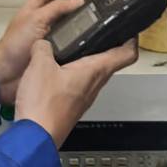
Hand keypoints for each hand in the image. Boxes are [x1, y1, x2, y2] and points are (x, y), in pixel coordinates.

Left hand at [0, 0, 86, 102]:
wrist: (5, 75)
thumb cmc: (14, 45)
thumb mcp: (36, 19)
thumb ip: (57, 8)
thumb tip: (77, 2)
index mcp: (33, 9)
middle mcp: (39, 21)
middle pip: (59, 8)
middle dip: (72, 9)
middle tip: (88, 15)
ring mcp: (45, 38)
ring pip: (64, 28)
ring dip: (75, 29)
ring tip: (90, 32)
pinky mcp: (49, 53)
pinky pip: (66, 46)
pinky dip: (74, 46)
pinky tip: (83, 49)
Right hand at [14, 37, 138, 146]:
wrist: (34, 137)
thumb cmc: (43, 106)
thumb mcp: (39, 65)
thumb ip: (43, 48)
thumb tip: (43, 44)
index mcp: (95, 71)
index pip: (127, 54)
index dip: (132, 38)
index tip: (129, 28)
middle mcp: (94, 85)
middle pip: (110, 62)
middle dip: (106, 45)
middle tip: (99, 31)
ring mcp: (84, 97)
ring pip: (93, 74)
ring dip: (87, 60)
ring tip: (75, 47)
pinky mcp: (71, 105)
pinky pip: (78, 84)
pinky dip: (72, 74)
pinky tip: (56, 70)